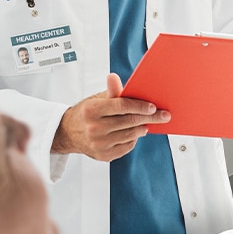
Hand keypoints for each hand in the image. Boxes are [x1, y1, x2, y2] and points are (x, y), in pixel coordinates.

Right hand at [51, 73, 169, 161]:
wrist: (68, 133)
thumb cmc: (87, 113)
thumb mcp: (96, 99)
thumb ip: (110, 91)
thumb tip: (114, 77)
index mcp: (92, 110)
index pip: (121, 106)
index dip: (140, 106)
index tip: (153, 107)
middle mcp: (94, 128)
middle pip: (129, 122)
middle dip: (149, 118)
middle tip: (164, 116)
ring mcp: (98, 144)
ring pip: (130, 135)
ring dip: (142, 128)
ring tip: (147, 123)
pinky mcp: (103, 156)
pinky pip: (126, 147)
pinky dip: (133, 139)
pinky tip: (134, 133)